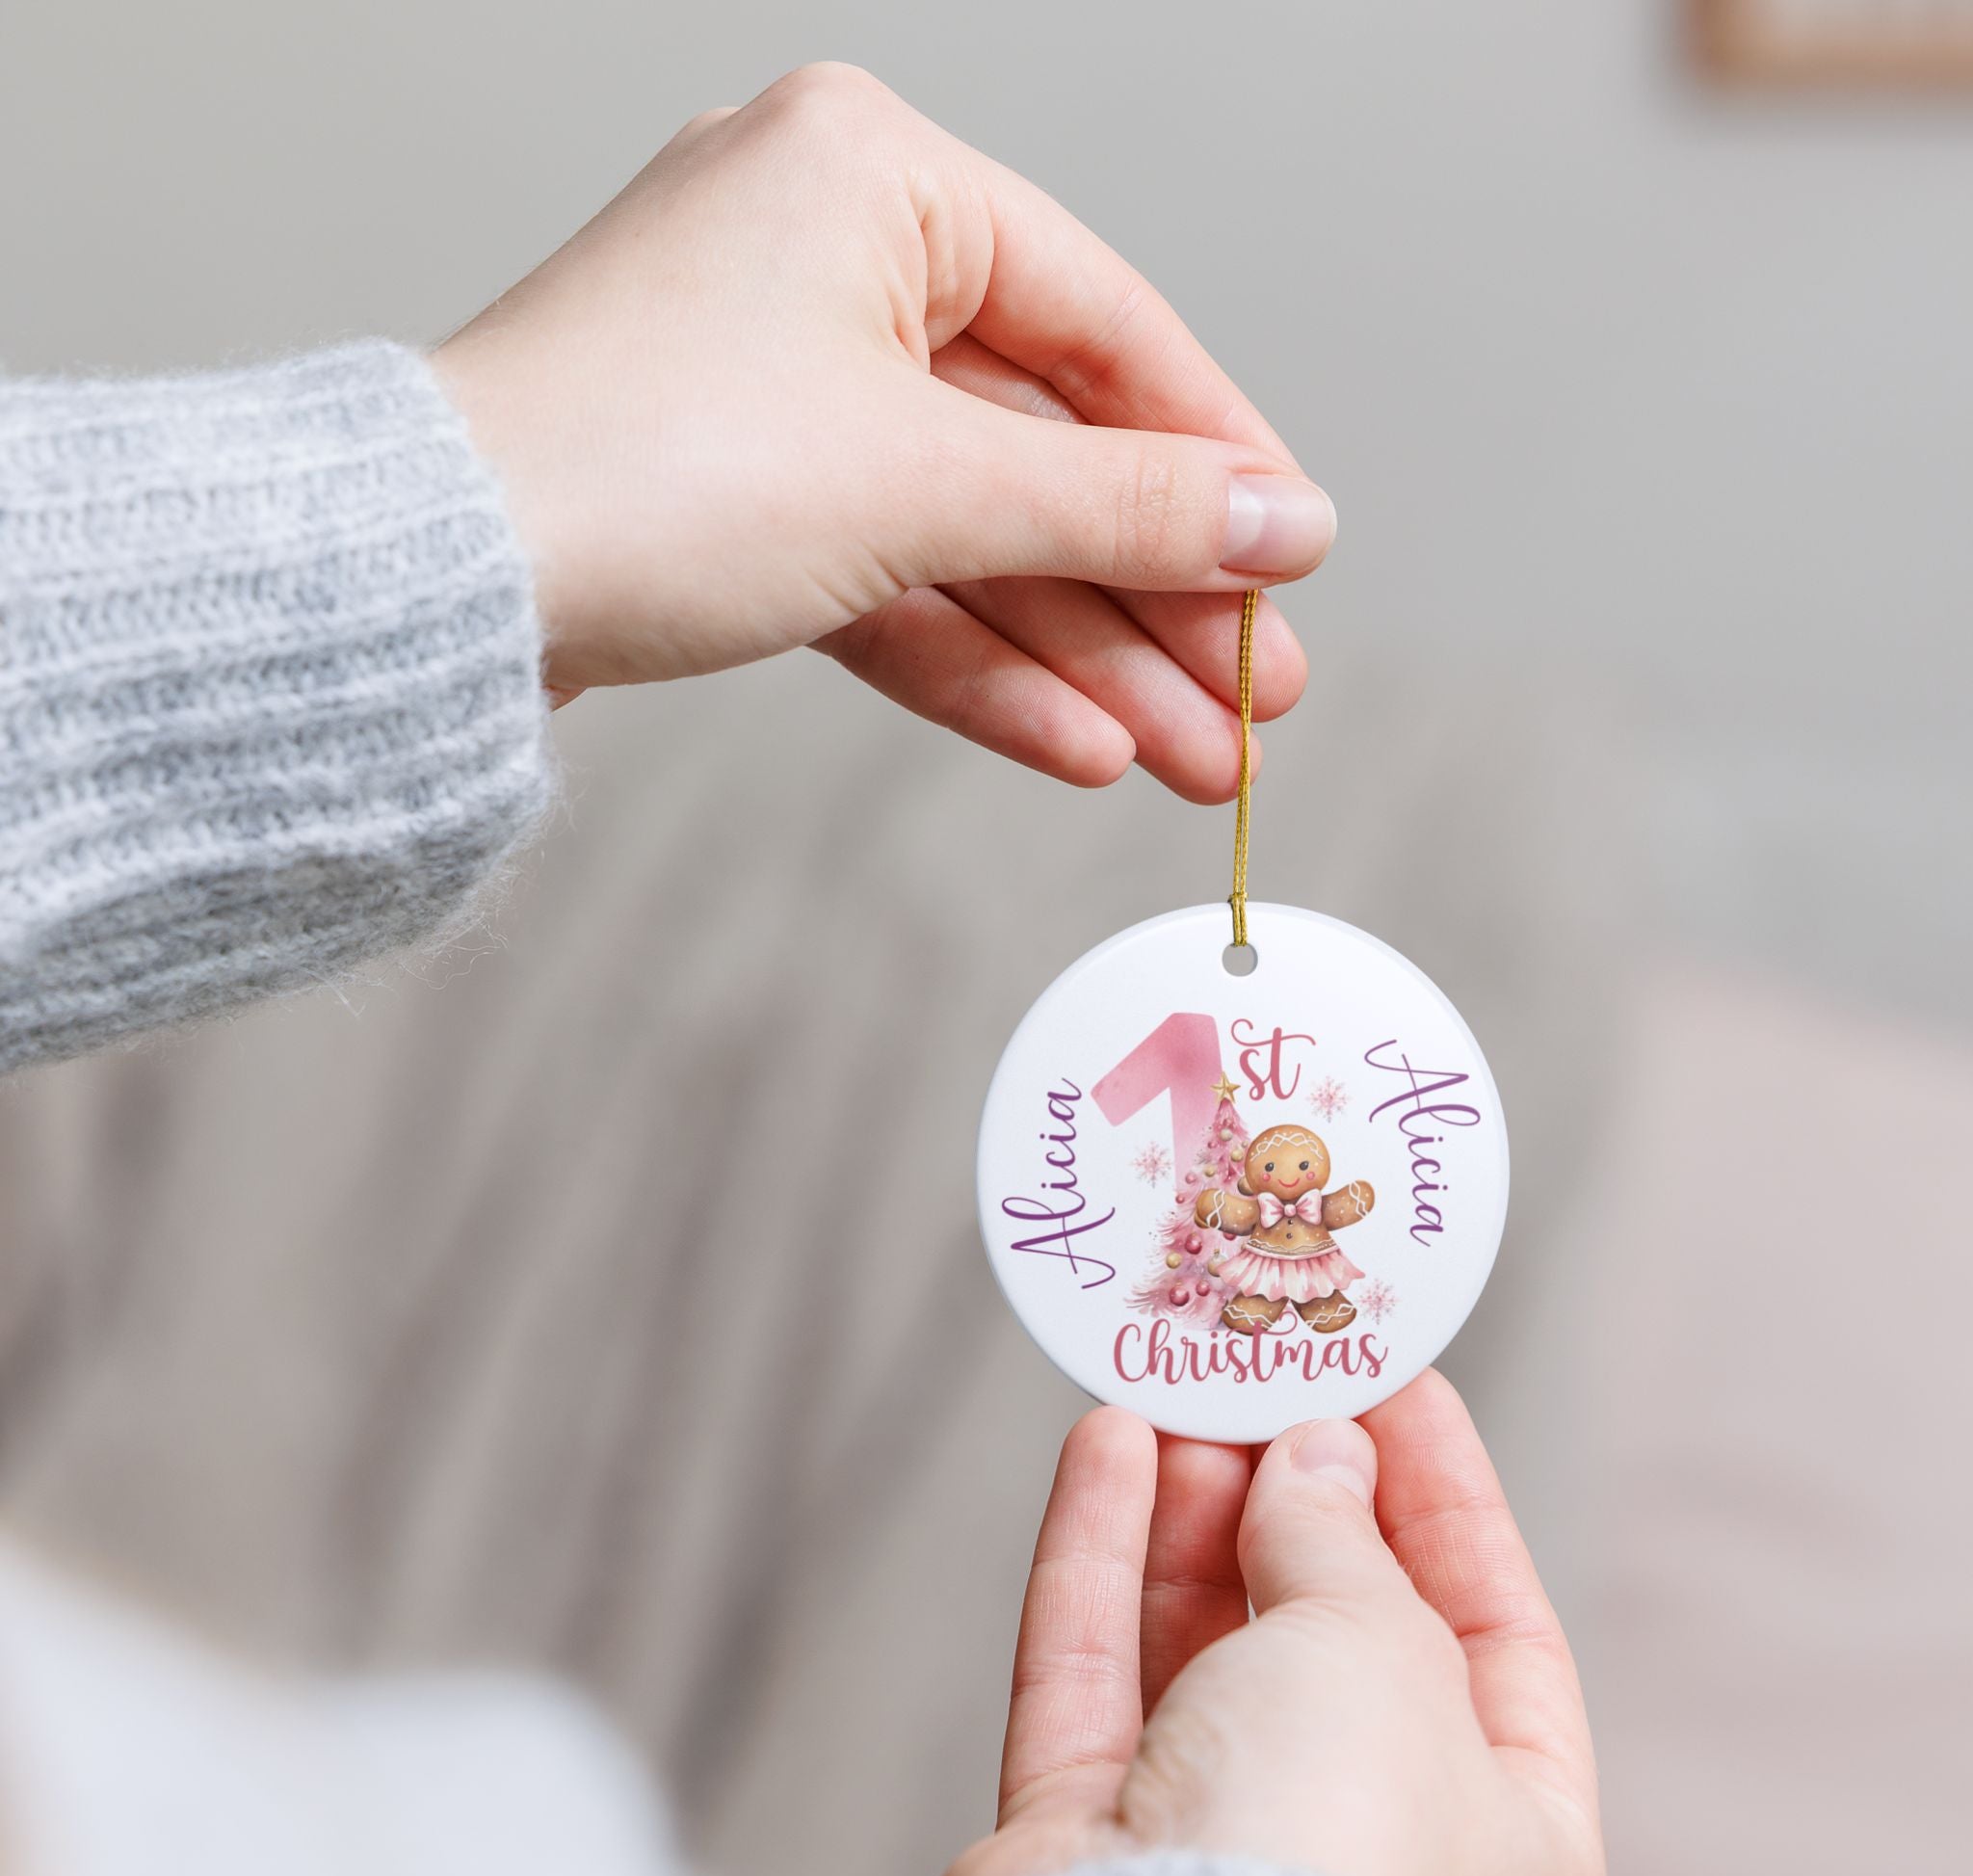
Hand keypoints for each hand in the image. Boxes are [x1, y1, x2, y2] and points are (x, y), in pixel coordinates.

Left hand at [433, 63, 1332, 798]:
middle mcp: (822, 265)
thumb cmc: (641, 467)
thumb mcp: (926, 484)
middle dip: (1152, 598)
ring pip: (972, 537)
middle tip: (1252, 701)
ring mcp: (773, 391)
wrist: (429, 593)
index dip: (1213, 457)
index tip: (1292, 560)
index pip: (1103, 325)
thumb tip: (1283, 523)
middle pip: (1041, 451)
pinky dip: (978, 664)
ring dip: (1083, 657)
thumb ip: (1121, 506)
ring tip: (1192, 759)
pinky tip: (1079, 744)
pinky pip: (890, 581)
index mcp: (870, 177)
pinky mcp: (735, 503)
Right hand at [935, 1372, 1604, 1875]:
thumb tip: (1315, 1458)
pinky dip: (1099, 1554)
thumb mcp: (1381, 1646)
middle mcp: (1367, 1849)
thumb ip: (1343, 1537)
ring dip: (1191, 1510)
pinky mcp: (1089, 1839)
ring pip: (1203, 1643)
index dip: (1444, 1495)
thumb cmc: (1330, 1856)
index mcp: (1510, 1841)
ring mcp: (1219, 1850)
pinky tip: (1104, 1447)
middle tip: (1265, 1380)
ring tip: (1182, 1399)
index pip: (1495, 1629)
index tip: (1392, 1383)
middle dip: (1295, 1494)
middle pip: (1333, 1629)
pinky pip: (1095, 1670)